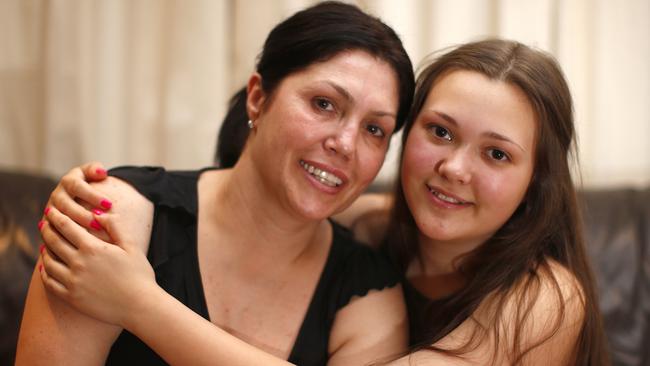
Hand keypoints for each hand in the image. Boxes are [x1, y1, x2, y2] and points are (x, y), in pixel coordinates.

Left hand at [39, 206, 155, 328]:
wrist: (140, 306)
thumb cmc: (139, 274)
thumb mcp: (131, 246)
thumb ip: (114, 226)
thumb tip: (97, 213)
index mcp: (93, 248)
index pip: (67, 227)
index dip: (57, 217)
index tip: (51, 211)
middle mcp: (79, 263)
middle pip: (54, 242)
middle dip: (46, 230)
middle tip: (43, 224)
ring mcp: (73, 282)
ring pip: (48, 262)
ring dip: (44, 250)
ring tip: (44, 245)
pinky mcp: (71, 298)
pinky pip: (50, 282)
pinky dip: (44, 273)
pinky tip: (45, 268)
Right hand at [45, 162, 112, 241]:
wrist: (79, 201)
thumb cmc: (91, 187)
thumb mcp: (92, 175)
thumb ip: (95, 170)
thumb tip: (101, 172)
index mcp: (68, 181)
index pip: (76, 186)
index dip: (92, 195)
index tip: (109, 204)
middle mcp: (57, 195)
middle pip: (66, 205)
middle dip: (83, 215)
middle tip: (100, 223)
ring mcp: (51, 210)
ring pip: (58, 220)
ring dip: (74, 228)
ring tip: (92, 235)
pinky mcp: (49, 225)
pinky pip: (53, 234)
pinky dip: (64, 239)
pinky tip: (78, 245)